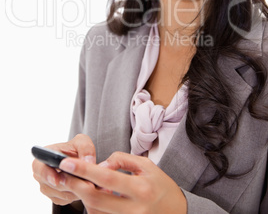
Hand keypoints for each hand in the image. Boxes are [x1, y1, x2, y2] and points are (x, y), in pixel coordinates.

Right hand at [32, 133, 95, 205]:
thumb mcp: (82, 142)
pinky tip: (82, 186)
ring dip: (74, 189)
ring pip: (60, 194)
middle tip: (83, 181)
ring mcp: (48, 187)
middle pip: (51, 185)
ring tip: (86, 180)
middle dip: (68, 183)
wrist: (79, 160)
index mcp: (43, 157)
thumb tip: (88, 162)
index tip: (56, 180)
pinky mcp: (55, 197)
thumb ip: (86, 148)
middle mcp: (42, 174)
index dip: (46, 174)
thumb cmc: (77, 148)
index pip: (39, 167)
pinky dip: (75, 194)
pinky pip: (65, 199)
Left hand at [58, 151, 186, 213]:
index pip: (106, 177)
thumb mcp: (146, 165)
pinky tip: (95, 196)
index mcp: (140, 188)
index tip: (66, 162)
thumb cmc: (160, 185)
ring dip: (84, 197)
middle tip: (64, 175)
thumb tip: (101, 164)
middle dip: (76, 186)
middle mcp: (134, 208)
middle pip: (95, 199)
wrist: (177, 212)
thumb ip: (122, 160)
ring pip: (95, 211)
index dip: (84, 170)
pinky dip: (94, 207)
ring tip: (82, 183)